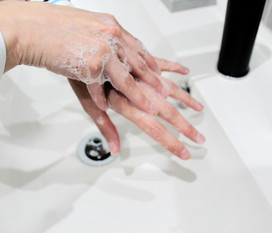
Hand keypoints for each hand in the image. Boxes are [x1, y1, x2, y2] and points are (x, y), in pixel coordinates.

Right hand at [0, 1, 165, 112]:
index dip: (151, 62)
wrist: (30, 26)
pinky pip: (100, 87)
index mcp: (111, 26)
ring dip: (139, 97)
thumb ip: (101, 40)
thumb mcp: (84, 29)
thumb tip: (109, 54)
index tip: (161, 72)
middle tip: (165, 92)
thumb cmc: (53, 28)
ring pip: (126, 78)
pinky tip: (106, 108)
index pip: (138, 47)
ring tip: (151, 110)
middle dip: (154, 81)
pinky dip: (101, 99)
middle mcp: (111, 36)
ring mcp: (102, 50)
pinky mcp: (90, 65)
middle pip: (139, 63)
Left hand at [68, 59, 204, 158]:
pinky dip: (174, 67)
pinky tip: (185, 71)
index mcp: (124, 100)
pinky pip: (161, 62)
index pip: (153, 128)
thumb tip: (114, 149)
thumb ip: (104, 126)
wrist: (71, 41)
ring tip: (199, 110)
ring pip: (170, 86)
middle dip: (186, 128)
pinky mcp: (140, 56)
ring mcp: (141, 71)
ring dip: (186, 100)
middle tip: (199, 139)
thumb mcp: (87, 102)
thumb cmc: (76, 71)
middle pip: (168, 111)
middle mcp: (137, 86)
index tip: (184, 153)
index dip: (171, 142)